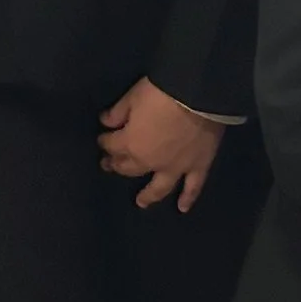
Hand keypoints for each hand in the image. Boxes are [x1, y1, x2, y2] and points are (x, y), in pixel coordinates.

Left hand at [98, 77, 223, 211]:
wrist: (198, 96)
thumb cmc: (161, 93)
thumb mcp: (133, 96)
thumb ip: (118, 112)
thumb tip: (106, 122)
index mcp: (131, 144)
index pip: (112, 145)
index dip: (104, 141)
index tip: (102, 138)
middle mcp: (151, 162)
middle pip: (130, 167)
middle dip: (118, 165)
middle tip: (111, 166)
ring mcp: (175, 168)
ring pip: (159, 187)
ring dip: (148, 195)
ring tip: (141, 202)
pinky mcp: (198, 167)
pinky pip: (192, 187)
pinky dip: (188, 198)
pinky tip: (182, 208)